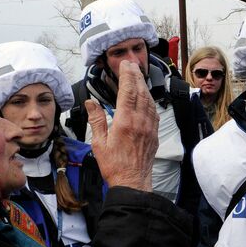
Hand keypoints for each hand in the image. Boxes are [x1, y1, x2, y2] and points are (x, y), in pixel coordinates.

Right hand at [86, 60, 158, 191]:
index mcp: (125, 122)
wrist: (132, 181)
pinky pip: (154, 112)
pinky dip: (149, 100)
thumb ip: (97, 120)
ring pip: (149, 100)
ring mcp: (149, 127)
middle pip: (140, 92)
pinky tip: (146, 97)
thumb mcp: (98, 143)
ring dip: (143, 86)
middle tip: (131, 65)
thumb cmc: (114, 165)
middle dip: (136, 76)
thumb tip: (91, 103)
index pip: (127, 92)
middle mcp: (140, 122)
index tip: (125, 65)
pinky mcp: (154, 134)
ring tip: (138, 76)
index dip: (127, 76)